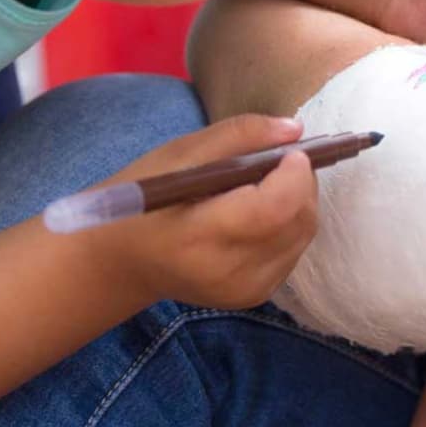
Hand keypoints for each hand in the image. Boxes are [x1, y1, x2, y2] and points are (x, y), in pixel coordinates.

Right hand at [89, 113, 319, 311]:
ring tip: (267, 186)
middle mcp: (227, 272)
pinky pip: (294, 251)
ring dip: (298, 203)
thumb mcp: (179, 154)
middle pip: (296, 221)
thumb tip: (295, 129)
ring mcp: (244, 290)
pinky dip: (289, 225)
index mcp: (199, 236)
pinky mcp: (254, 296)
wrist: (122, 262)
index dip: (294, 176)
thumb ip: (238, 135)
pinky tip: (262, 214)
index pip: (272, 209)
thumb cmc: (143, 199)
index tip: (292, 152)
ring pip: (303, 235)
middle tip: (279, 162)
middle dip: (301, 184)